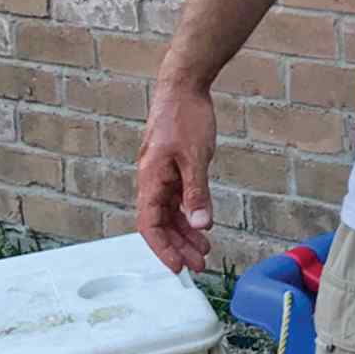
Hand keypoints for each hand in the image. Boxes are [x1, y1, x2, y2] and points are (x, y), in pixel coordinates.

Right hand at [136, 80, 216, 272]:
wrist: (183, 86)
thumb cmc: (185, 117)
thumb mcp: (196, 158)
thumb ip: (197, 193)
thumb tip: (201, 225)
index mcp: (150, 180)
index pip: (150, 225)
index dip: (163, 249)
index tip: (178, 268)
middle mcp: (151, 180)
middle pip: (160, 223)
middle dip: (178, 246)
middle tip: (199, 266)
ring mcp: (161, 174)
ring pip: (170, 213)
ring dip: (185, 232)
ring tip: (204, 251)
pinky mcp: (172, 167)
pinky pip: (177, 198)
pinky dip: (189, 213)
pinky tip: (202, 225)